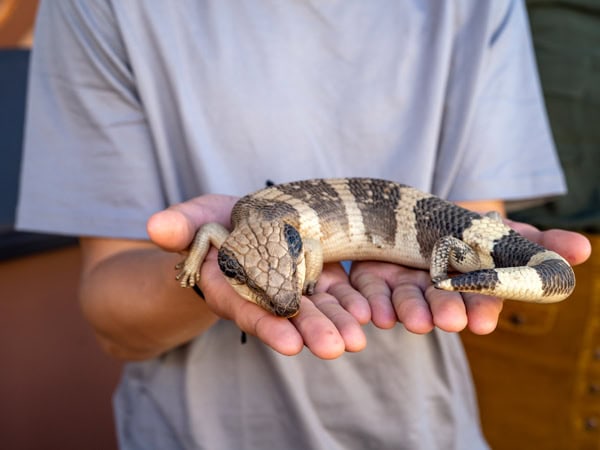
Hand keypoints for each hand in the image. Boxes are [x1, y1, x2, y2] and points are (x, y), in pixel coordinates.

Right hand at [148, 195, 368, 358]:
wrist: (238, 224)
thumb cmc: (209, 224)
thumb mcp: (194, 219)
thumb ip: (180, 225)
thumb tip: (155, 225)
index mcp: (230, 284)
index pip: (245, 309)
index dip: (265, 325)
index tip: (289, 344)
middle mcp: (263, 292)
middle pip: (286, 315)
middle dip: (310, 330)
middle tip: (337, 348)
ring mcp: (292, 285)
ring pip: (315, 306)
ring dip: (337, 322)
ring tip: (358, 338)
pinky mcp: (315, 273)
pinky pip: (333, 288)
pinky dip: (349, 300)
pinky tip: (369, 312)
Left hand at [348, 223, 590, 334]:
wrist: (415, 214)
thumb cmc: (467, 230)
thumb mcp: (502, 230)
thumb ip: (538, 241)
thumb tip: (581, 250)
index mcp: (467, 284)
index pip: (478, 299)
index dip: (481, 308)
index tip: (482, 322)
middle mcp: (434, 291)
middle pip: (440, 303)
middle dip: (445, 312)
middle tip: (449, 322)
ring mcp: (400, 284)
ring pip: (404, 300)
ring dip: (410, 312)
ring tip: (415, 321)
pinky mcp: (370, 276)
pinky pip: (367, 290)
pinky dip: (371, 303)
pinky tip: (373, 315)